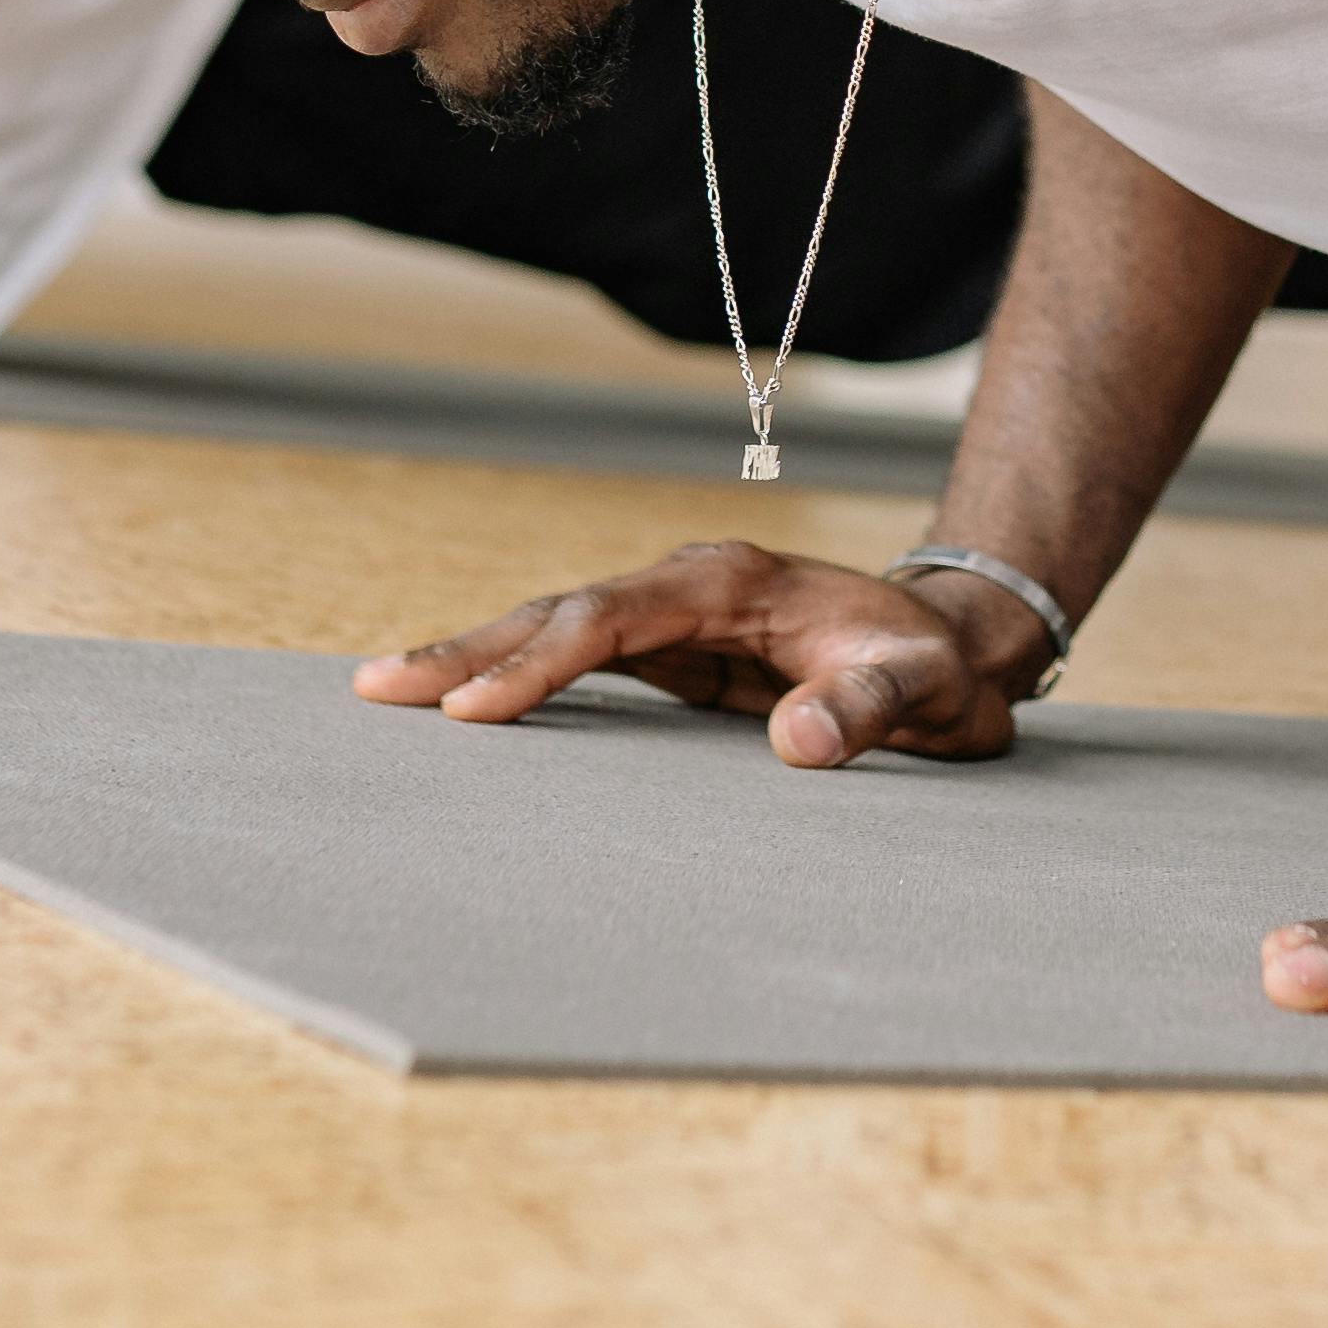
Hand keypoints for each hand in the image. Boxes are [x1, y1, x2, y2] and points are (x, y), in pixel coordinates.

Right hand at [354, 539, 1044, 765]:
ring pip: (552, 629)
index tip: (477, 708)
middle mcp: (684, 587)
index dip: (540, 661)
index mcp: (729, 583)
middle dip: (469, 648)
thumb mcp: (926, 691)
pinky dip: (512, 676)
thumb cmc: (934, 670)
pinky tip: (459, 703)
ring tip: (386, 691)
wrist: (948, 646)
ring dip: (472, 658)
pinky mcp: (666, 651)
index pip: (610, 618)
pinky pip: (573, 660)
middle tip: (378, 687)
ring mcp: (669, 617)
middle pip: (558, 612)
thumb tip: (798, 744)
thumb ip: (869, 709)